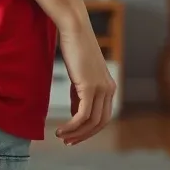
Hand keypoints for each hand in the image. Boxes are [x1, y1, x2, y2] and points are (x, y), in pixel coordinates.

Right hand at [55, 22, 116, 144]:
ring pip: (92, 122)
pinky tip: (61, 128)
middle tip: (67, 141)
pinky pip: (82, 115)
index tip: (73, 136)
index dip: (89, 130)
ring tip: (61, 136)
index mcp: (109, 87)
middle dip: (84, 136)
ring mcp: (101, 88)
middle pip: (100, 123)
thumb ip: (80, 95)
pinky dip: (72, 126)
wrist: (74, 28)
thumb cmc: (74, 48)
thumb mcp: (79, 76)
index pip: (103, 117)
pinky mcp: (89, 87)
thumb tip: (76, 115)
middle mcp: (109, 89)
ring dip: (75, 133)